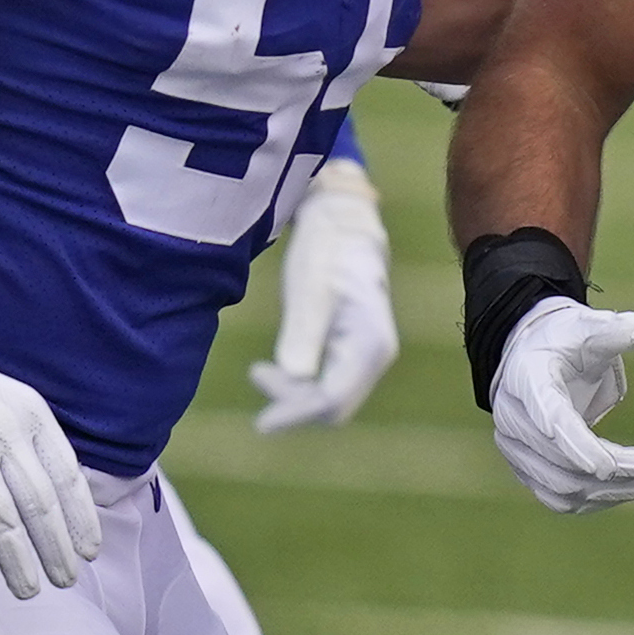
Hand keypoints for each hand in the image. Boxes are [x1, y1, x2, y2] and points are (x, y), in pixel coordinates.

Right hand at [0, 309, 100, 598]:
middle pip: (39, 503)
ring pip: (0, 517)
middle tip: (66, 579)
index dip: (81, 518)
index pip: (66, 477)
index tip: (90, 551)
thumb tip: (69, 500)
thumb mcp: (16, 403)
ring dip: (18, 559)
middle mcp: (2, 433)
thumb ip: (40, 445)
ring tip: (30, 589)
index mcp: (31, 416)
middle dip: (56, 547)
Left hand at [251, 156, 398, 432]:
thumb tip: (295, 377)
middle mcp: (375, 356)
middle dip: (293, 405)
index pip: (331, 399)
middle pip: (333, 407)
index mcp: (370, 343)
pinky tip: (276, 370)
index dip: (293, 410)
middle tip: (257, 372)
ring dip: (295, 397)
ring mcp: (367, 356)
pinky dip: (301, 386)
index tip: (258, 401)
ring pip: (331, 401)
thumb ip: (304, 334)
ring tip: (262, 370)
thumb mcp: (309, 289)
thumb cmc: (326, 250)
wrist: (343, 225)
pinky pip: (328, 386)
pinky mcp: (353, 352)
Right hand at [490, 296, 633, 513]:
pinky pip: (559, 498)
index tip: (609, 466)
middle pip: (563, 460)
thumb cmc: (563, 340)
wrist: (530, 358)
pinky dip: (596, 500)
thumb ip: (618, 330)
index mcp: (526, 380)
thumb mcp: (587, 326)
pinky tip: (630, 491)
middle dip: (617, 470)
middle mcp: (514, 419)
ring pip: (562, 487)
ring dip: (612, 492)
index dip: (576, 445)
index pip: (548, 417)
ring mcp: (517, 449)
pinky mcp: (527, 469)